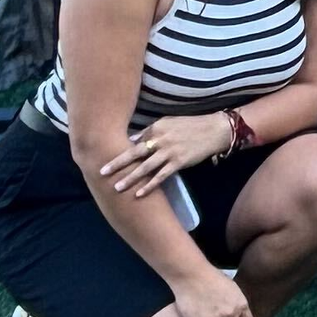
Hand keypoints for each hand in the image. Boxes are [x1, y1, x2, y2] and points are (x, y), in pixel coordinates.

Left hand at [98, 114, 228, 198]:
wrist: (214, 130)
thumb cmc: (191, 125)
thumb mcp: (169, 122)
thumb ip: (151, 131)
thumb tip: (132, 140)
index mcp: (156, 128)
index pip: (134, 140)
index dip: (119, 150)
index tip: (104, 156)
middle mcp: (160, 139)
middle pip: (135, 153)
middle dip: (117, 164)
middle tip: (102, 172)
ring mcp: (169, 152)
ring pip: (145, 167)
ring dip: (130, 178)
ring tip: (117, 187)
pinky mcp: (179, 162)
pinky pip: (161, 176)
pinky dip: (150, 185)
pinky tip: (139, 194)